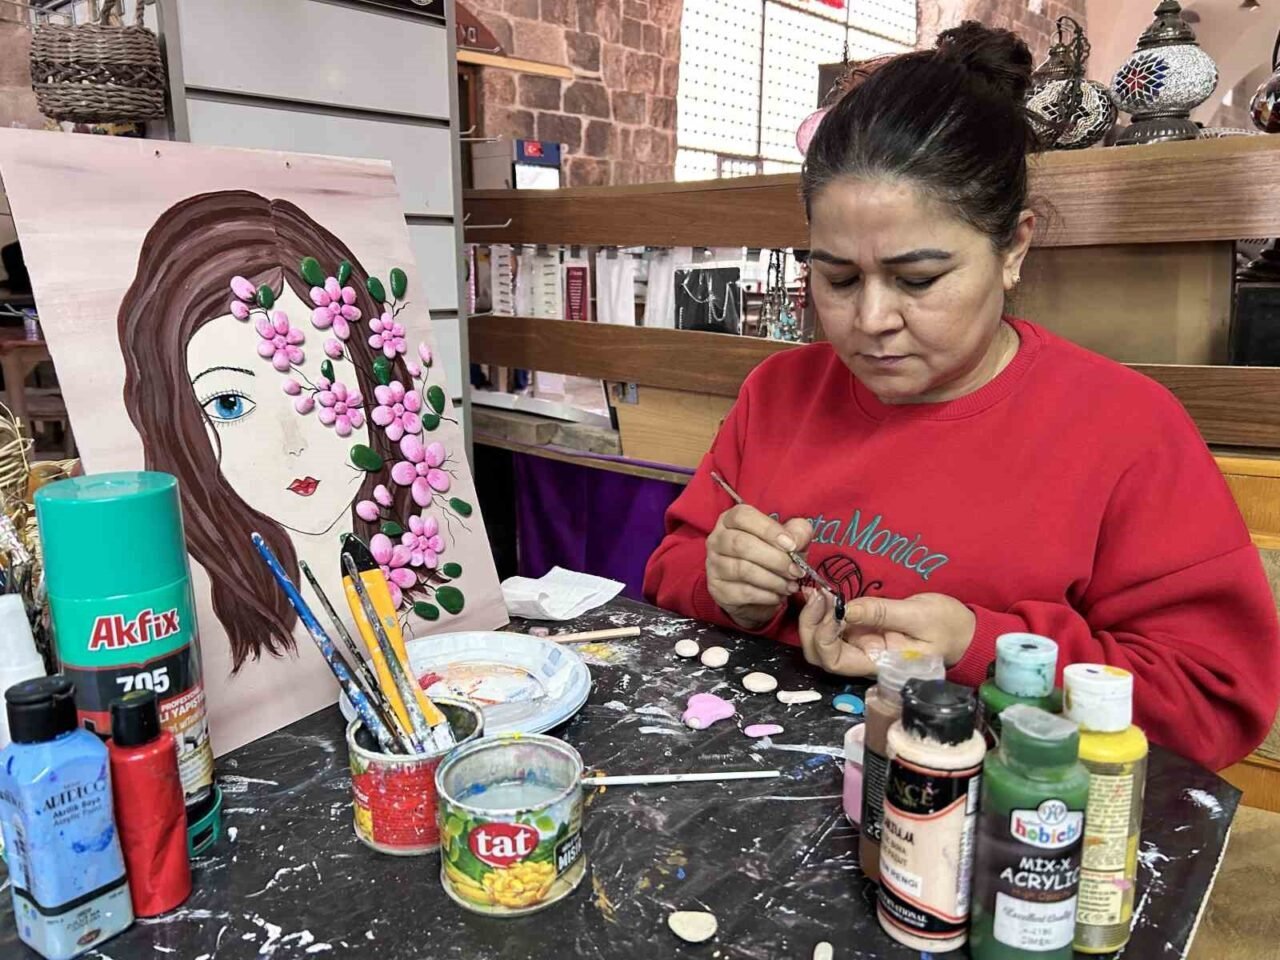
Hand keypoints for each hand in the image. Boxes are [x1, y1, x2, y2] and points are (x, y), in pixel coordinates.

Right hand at [706, 504, 811, 630]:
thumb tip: (795, 542)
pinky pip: (742, 592)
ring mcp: (714, 565)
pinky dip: (766, 595)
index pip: (743, 516)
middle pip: (741, 544)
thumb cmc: (774, 556)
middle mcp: (717, 539)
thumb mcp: (791, 539)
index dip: (768, 529)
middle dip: (774, 559)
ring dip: (772, 580)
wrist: (760, 591)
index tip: (791, 545)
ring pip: (742, 569)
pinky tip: (778, 596)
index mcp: (731, 520)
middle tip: (795, 571)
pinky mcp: (717, 589)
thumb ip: (797, 533)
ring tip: (790, 586)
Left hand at [798, 589, 975, 674]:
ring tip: (818, 593)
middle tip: (816, 595)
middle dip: (810, 627)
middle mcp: (865, 659)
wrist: (965, 631)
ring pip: (823, 642)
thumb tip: (845, 608)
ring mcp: (862, 646)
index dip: (822, 638)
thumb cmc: (949, 626)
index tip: (828, 609)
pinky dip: (824, 612)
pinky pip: (835, 627)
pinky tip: (824, 594)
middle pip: (821, 654)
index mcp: (880, 664)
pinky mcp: (864, 632)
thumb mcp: (919, 615)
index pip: (836, 662)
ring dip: (814, 618)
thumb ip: (882, 613)